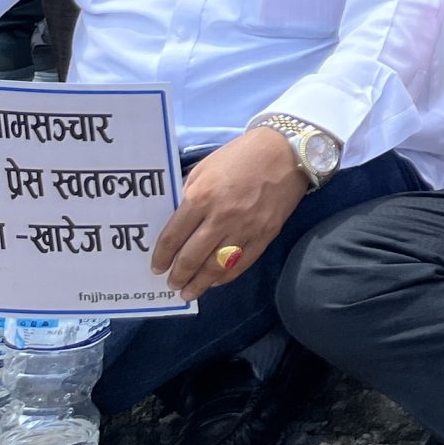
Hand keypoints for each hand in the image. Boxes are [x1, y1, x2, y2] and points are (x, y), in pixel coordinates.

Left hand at [152, 127, 308, 301]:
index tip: (157, 267)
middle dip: (178, 274)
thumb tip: (180, 221)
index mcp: (201, 197)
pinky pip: (243, 263)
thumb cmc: (241, 155)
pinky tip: (216, 281)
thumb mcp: (205, 168)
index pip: (173, 237)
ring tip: (189, 292)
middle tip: (172, 284)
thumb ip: (190, 195)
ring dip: (200, 283)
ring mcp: (246, 228)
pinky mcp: (266, 234)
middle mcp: (221, 218)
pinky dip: (226, 276)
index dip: (161, 256)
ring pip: (216, 266)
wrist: (286, 151)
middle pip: (192, 256)